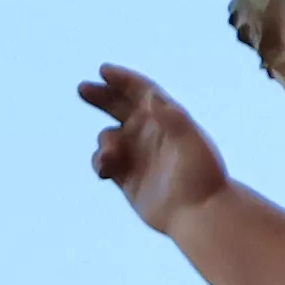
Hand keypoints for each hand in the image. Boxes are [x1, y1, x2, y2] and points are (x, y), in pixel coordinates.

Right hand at [80, 64, 232, 232]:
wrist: (200, 213)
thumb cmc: (201, 175)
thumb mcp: (191, 141)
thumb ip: (172, 117)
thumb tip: (150, 96)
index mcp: (167, 118)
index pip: (141, 90)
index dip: (122, 79)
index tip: (104, 71)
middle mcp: (150, 133)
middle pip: (119, 106)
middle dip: (101, 96)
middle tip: (83, 89)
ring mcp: (137, 155)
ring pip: (108, 137)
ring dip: (104, 141)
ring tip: (112, 155)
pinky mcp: (126, 177)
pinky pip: (104, 163)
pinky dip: (99, 162)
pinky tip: (105, 170)